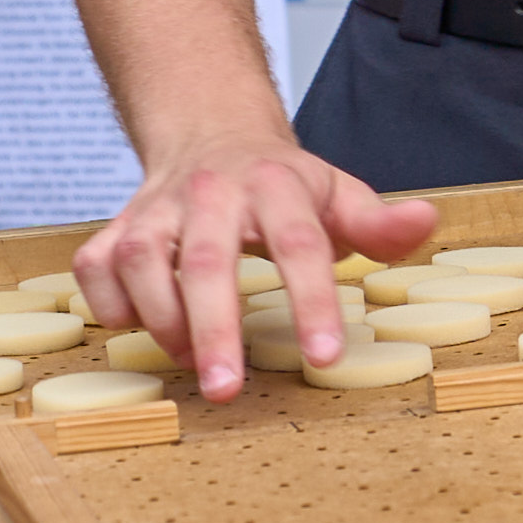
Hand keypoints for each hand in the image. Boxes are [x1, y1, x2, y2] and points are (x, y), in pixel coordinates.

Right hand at [75, 132, 436, 401]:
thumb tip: (427, 223)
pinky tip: (138, 328)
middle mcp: (211, 193)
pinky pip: (96, 267)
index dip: (313, 302)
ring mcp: (157, 208)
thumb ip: (379, 223)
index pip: (300, 245)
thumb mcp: (338, 194)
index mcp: (277, 186)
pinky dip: (109, 304)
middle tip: (227, 390)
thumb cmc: (282, 183)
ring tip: (192, 362)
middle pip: (208, 262)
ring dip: (162, 321)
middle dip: (216, 330)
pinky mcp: (116, 225)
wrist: (210, 131)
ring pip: (141, 260)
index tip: (326, 359)